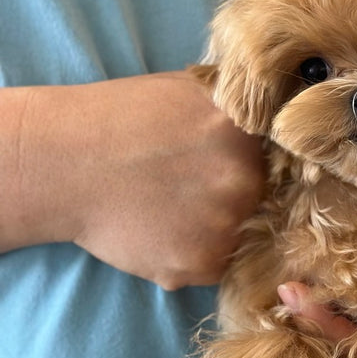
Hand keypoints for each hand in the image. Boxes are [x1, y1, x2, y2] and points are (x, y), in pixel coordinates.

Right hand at [10, 72, 265, 288]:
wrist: (66, 163)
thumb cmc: (123, 118)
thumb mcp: (192, 92)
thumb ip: (240, 113)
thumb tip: (279, 121)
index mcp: (248, 133)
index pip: (289, 162)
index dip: (274, 172)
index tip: (252, 175)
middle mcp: (246, 179)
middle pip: (268, 202)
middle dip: (240, 201)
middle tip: (197, 193)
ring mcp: (226, 224)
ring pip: (242, 237)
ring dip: (217, 231)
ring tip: (175, 211)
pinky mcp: (201, 263)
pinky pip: (215, 265)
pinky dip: (194, 255)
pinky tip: (163, 231)